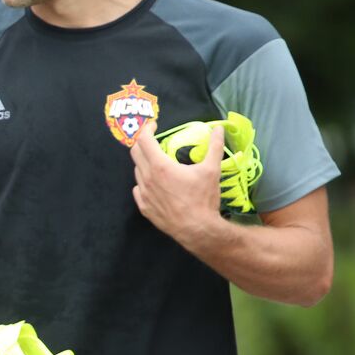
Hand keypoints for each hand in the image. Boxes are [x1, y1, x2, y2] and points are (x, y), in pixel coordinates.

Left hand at [131, 121, 225, 245]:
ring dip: (145, 163)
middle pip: (136, 153)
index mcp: (160, 166)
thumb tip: (218, 129)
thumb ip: (214, 146)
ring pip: (137, 171)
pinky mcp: (144, 207)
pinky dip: (144, 182)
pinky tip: (155, 184)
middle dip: (144, 143)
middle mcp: (147, 178)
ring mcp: (143, 194)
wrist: (197, 229)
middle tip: (154, 141)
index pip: (144, 140)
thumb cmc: (203, 198)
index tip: (154, 126)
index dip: (147, 129)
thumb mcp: (212, 170)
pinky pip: (138, 189)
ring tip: (159, 163)